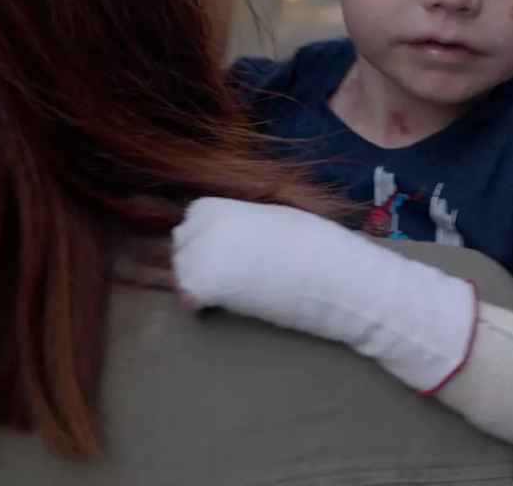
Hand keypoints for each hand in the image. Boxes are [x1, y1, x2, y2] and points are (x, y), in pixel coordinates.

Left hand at [171, 197, 477, 392]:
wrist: (331, 272)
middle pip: (181, 245)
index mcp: (219, 205)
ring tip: (233, 290)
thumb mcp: (273, 217)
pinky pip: (189, 298)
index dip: (208, 237)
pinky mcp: (203, 286)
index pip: (192, 219)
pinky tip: (228, 306)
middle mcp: (201, 227)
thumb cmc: (314, 242)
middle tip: (228, 276)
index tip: (228, 252)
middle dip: (199, 258)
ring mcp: (198, 256)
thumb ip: (243, 222)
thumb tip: (233, 238)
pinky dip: (202, 305)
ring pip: (182, 272)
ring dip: (200, 280)